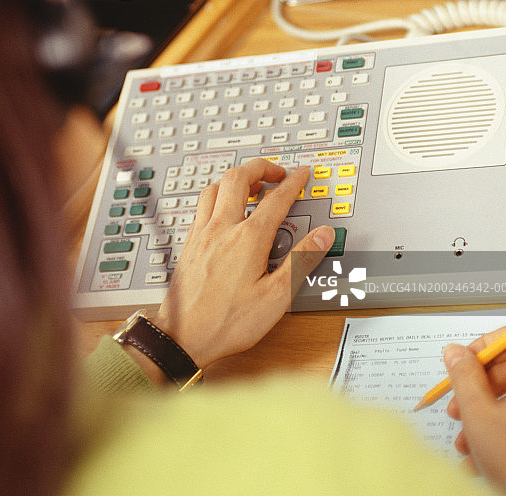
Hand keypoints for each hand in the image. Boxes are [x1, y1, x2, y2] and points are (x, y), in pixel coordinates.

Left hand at [152, 160, 334, 368]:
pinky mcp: (189, 243)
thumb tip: (323, 235)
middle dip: (260, 167)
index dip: (293, 183)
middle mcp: (222, 229)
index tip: (302, 174)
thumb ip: (301, 261)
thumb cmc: (226, 322)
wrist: (182, 337)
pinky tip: (222, 208)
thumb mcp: (276, 297)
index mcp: (248, 239)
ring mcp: (202, 234)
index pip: (276, 199)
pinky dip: (216, 196)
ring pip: (215, 187)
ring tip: (250, 183)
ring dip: (235, 178)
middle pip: (239, 178)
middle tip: (276, 171)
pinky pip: (201, 205)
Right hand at [444, 324, 505, 492]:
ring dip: (482, 420)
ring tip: (465, 442)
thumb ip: (464, 376)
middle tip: (457, 407)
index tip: (460, 362)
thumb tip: (454, 352)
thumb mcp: (479, 414)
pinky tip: (479, 460)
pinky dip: (498, 436)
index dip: (482, 346)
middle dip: (476, 391)